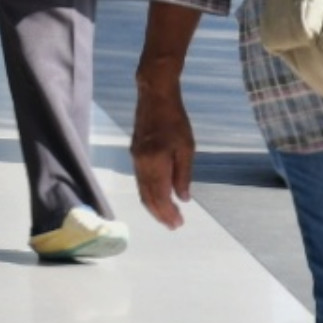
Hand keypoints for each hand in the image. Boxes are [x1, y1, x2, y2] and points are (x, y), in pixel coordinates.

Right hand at [130, 80, 197, 229]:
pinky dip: (149, 192)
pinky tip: (158, 195)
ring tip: (166, 215)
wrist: (154, 98)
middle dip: (160, 213)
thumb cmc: (176, 121)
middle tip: (173, 225)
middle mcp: (141, 164)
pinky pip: (140, 180)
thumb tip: (183, 198)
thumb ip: (183, 175)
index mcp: (155, 163)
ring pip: (141, 189)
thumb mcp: (187, 148)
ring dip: (153, 205)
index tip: (178, 224)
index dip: (167, 212)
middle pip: (147, 196)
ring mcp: (135, 159)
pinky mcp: (135, 154)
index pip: (159, 195)